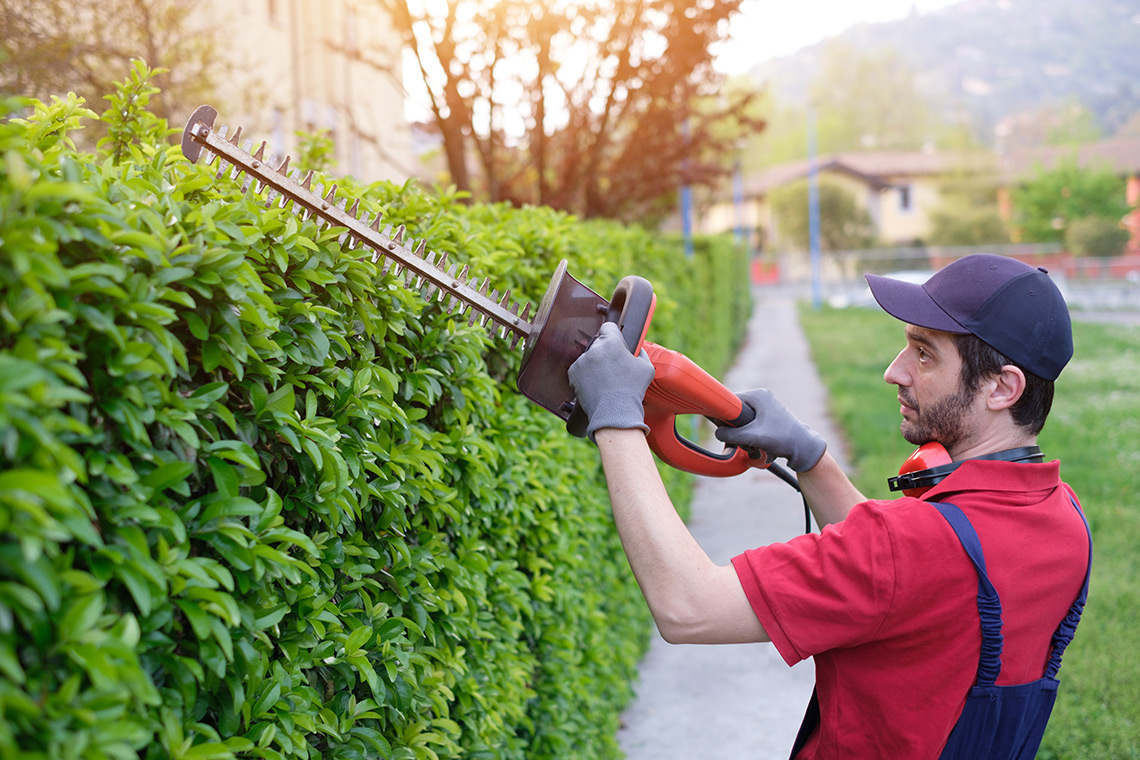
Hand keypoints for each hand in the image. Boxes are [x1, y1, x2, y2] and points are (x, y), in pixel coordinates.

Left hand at [568, 323, 655, 439]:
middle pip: (598, 343)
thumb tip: (638, 349)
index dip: (613, 335)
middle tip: (613, 368)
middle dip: (605, 352)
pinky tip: (595, 385)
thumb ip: (642, 353)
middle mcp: (594, 348)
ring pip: (589, 357)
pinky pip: (579, 369)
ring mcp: (581, 360)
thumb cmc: (632, 390)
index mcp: (612, 342)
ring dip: (594, 364)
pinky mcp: (573, 373)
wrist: (614, 412)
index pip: (608, 327)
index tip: (616, 343)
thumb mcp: (646, 368)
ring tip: (605, 380)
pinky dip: (585, 375)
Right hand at [715, 388, 825, 471]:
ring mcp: (767, 407)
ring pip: (744, 421)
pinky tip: (759, 445)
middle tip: (743, 440)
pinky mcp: (769, 418)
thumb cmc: (782, 438)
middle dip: (737, 429)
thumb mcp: (751, 437)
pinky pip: (752, 425)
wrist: (804, 448)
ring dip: (745, 436)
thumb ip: (730, 434)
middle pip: (736, 412)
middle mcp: (762, 398)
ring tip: (754, 445)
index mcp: (758, 395)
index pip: (730, 400)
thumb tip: (717, 433)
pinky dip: (752, 436)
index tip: (724, 428)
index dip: (724, 415)